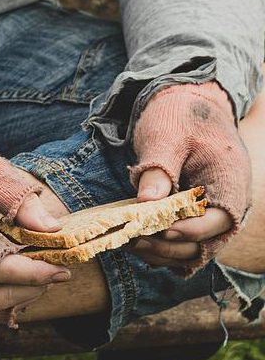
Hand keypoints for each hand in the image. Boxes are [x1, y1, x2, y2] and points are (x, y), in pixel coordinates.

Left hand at [129, 82, 250, 270]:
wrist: (184, 106)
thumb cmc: (178, 117)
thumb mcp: (166, 137)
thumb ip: (158, 169)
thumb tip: (147, 203)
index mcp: (230, 182)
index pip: (217, 220)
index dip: (188, 230)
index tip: (157, 229)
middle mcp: (226, 204)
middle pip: (204, 244)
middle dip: (168, 246)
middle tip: (133, 240)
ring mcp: (210, 213)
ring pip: (192, 249)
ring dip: (162, 252)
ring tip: (129, 244)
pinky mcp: (192, 216)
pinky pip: (182, 243)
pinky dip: (161, 248)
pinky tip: (135, 242)